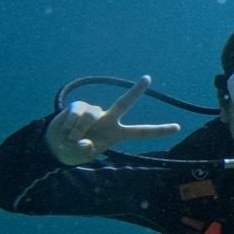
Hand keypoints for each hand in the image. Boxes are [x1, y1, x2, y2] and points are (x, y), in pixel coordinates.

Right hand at [45, 75, 181, 165]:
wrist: (56, 145)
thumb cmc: (74, 150)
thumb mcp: (81, 155)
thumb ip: (85, 151)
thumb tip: (84, 141)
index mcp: (117, 134)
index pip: (142, 132)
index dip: (159, 131)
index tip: (177, 127)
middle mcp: (108, 119)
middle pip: (123, 103)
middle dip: (135, 91)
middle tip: (147, 78)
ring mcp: (94, 111)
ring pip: (90, 116)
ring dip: (78, 131)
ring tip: (72, 138)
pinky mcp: (78, 106)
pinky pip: (76, 113)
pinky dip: (69, 125)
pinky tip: (66, 131)